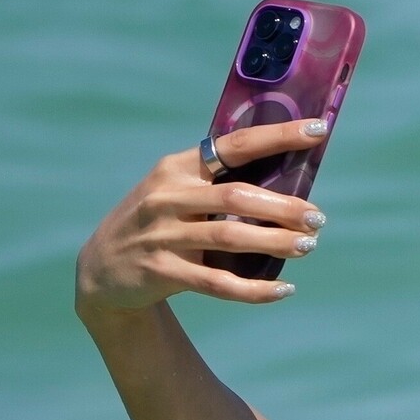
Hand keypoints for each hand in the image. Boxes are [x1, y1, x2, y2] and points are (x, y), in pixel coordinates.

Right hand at [76, 119, 329, 315]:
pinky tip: (284, 290)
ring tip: (308, 245)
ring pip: (230, 236)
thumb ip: (220, 184)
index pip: (234, 145)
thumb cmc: (160, 223)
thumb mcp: (177, 191)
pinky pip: (217, 282)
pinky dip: (254, 289)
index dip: (278, 136)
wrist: (102, 269)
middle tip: (318, 218)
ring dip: (276, 242)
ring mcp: (163, 235)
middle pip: (237, 196)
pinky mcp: (162, 271)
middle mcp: (168, 197)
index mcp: (177, 168)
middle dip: (284, 207)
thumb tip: (292, 185)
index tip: (317, 129)